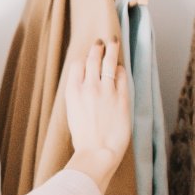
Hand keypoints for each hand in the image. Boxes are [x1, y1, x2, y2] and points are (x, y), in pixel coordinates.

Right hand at [63, 35, 131, 194]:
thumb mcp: (73, 115)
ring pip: (108, 62)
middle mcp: (88, 87)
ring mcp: (106, 91)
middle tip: (101, 41)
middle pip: (93, 59)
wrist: (97, 153)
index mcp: (72, 93)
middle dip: (97, 47)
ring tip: (113, 42)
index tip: (86, 57)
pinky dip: (121, 69)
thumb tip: (85, 89)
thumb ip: (79, 99)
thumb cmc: (84, 140)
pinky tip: (120, 67)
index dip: (83, 59)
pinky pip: (122, 76)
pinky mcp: (122, 98)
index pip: (77, 65)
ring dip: (111, 50)